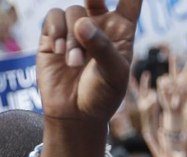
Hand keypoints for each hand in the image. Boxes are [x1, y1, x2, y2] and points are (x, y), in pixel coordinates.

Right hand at [37, 0, 139, 124]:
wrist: (76, 112)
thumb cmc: (104, 94)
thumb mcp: (113, 74)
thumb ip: (102, 48)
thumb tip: (82, 23)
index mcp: (123, 31)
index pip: (130, 1)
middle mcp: (100, 25)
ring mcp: (76, 29)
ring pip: (73, 13)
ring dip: (73, 38)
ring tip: (75, 63)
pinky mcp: (53, 34)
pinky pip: (54, 18)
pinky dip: (56, 32)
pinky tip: (59, 51)